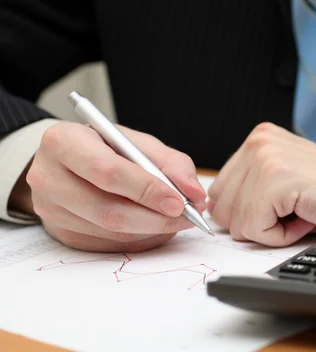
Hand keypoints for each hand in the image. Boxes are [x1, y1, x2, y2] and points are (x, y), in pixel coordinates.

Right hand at [20, 122, 205, 252]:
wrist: (65, 161)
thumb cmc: (104, 147)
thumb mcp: (136, 142)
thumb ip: (170, 163)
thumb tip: (195, 193)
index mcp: (64, 142)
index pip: (109, 172)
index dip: (147, 190)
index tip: (179, 201)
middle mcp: (49, 177)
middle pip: (109, 210)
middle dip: (156, 217)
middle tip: (187, 216)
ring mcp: (51, 209)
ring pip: (111, 232)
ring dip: (152, 230)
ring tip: (176, 219)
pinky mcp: (60, 233)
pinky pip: (107, 245)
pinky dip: (140, 239)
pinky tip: (155, 227)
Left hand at [208, 123, 315, 246]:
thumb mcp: (286, 186)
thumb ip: (250, 191)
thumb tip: (211, 213)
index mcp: (259, 140)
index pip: (219, 194)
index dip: (250, 215)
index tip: (286, 207)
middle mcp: (258, 141)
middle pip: (221, 209)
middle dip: (257, 223)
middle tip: (298, 210)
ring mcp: (266, 156)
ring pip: (236, 222)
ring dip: (272, 230)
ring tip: (306, 211)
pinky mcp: (278, 177)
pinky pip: (254, 229)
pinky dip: (282, 236)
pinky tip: (310, 215)